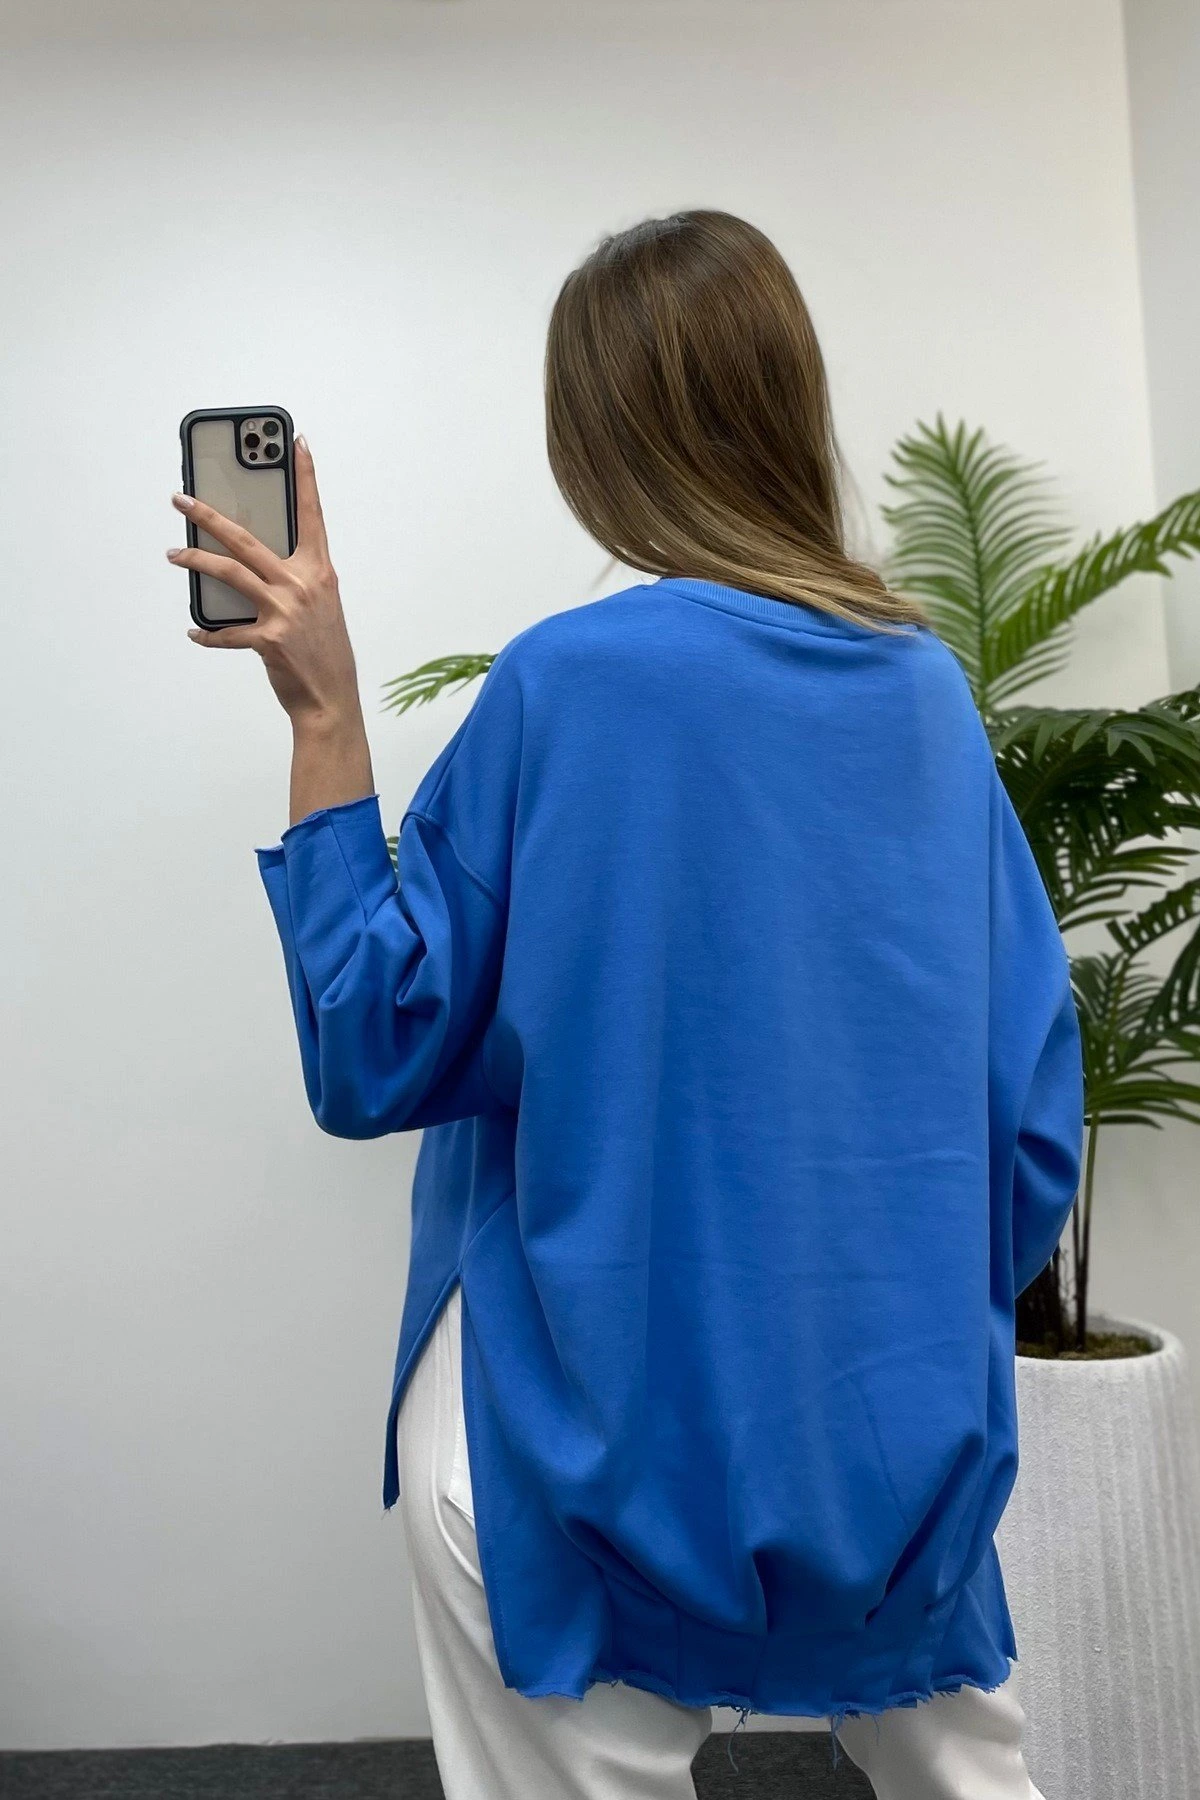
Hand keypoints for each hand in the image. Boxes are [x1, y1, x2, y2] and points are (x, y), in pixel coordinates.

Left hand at [168, 436, 359, 733]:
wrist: (332, 700)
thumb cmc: (326, 653)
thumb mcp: (321, 606)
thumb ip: (295, 580)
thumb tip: (255, 564)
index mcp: (320, 572)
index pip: (312, 514)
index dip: (305, 476)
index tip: (296, 443)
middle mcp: (302, 585)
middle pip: (246, 538)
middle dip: (208, 515)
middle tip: (182, 499)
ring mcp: (285, 611)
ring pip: (229, 572)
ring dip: (195, 560)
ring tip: (174, 554)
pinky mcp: (268, 640)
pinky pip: (226, 632)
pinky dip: (207, 633)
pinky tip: (195, 631)